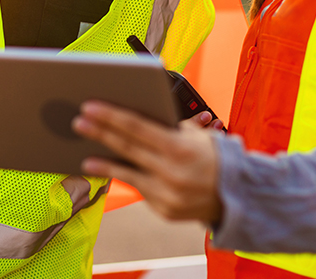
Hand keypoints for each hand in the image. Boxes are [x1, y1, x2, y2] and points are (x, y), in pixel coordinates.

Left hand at [72, 101, 222, 224]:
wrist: (236, 194)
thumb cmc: (216, 157)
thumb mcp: (197, 135)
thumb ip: (170, 126)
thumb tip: (139, 116)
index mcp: (179, 147)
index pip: (137, 127)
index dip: (111, 115)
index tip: (91, 107)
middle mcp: (171, 172)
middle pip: (127, 147)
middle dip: (100, 132)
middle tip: (79, 121)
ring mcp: (166, 194)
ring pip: (128, 172)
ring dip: (103, 160)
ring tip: (83, 151)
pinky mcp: (163, 209)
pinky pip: (139, 188)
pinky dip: (122, 177)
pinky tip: (106, 169)